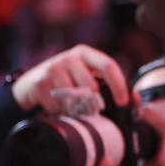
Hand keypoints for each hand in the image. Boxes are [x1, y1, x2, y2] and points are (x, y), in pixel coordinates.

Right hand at [11, 44, 129, 112]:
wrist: (28, 87)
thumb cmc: (63, 84)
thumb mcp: (85, 79)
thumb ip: (108, 86)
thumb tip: (136, 100)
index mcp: (85, 53)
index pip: (108, 66)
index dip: (119, 85)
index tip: (123, 102)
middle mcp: (70, 57)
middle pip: (91, 86)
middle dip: (93, 104)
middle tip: (90, 112)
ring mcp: (54, 68)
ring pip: (74, 98)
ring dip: (74, 109)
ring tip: (70, 109)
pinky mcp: (41, 82)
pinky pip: (58, 104)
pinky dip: (58, 111)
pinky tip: (55, 107)